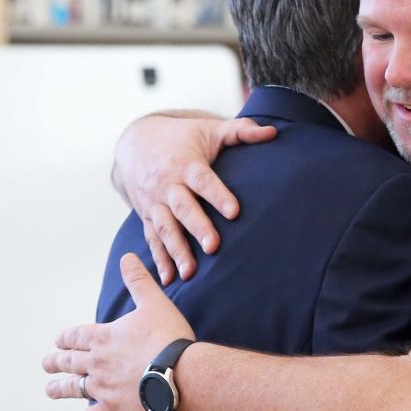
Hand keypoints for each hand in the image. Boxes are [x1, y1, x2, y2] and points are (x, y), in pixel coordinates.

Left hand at [43, 253, 195, 410]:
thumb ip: (138, 281)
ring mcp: (103, 388)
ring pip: (74, 389)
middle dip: (56, 362)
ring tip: (49, 390)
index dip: (66, 337)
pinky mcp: (113, 409)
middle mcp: (97, 363)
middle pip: (69, 362)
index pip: (77, 336)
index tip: (59, 339)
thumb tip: (128, 257)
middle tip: (47, 363)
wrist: (180, 373)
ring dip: (59, 389)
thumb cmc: (168, 337)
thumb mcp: (154, 302)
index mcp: (104, 337)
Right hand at [113, 114, 276, 283]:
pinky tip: (169, 280)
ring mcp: (155, 203)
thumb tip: (273, 132)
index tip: (235, 212)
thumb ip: (241, 131)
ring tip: (190, 273)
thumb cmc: (184, 138)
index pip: (204, 181)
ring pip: (165, 229)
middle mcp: (168, 186)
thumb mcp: (210, 131)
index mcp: (186, 165)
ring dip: (177, 251)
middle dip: (197, 228)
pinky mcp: (147, 217)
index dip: (218, 195)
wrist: (136, 143)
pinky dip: (159, 260)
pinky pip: (152, 240)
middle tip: (214, 247)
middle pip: (183, 208)